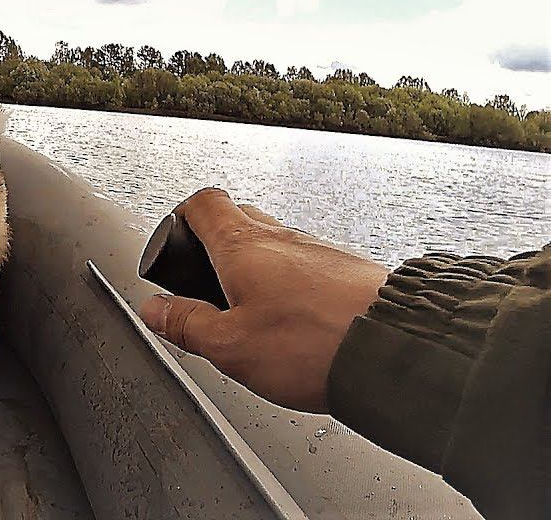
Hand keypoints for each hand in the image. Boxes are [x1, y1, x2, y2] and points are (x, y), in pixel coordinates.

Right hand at [139, 188, 387, 412]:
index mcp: (242, 247)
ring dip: (258, 266)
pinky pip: (309, 266)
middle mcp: (283, 238)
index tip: (175, 240)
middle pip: (239, 217)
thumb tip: (156, 311)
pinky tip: (295, 320)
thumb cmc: (313, 344)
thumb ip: (187, 325)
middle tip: (207, 278)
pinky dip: (293, 283)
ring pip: (276, 243)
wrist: (396, 350)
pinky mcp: (351, 272)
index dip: (182, 217)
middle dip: (217, 241)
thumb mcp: (230, 346)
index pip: (203, 203)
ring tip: (252, 308)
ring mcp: (321, 251)